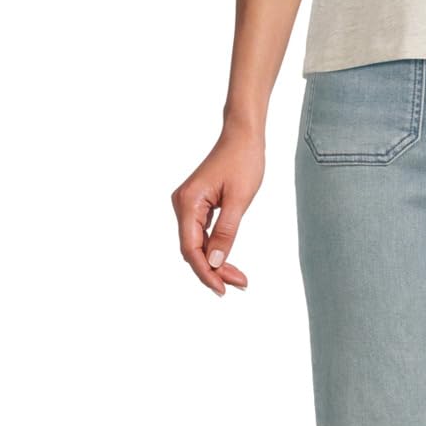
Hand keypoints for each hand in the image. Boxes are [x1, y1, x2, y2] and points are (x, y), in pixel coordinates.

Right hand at [173, 124, 262, 296]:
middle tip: (239, 284)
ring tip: (237, 278)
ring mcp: (187, 205)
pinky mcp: (197, 205)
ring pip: (197, 244)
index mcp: (188, 202)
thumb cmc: (243, 161)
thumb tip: (216, 262)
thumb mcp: (239, 200)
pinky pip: (201, 234)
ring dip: (215, 262)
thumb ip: (226, 231)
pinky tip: (228, 261)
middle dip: (213, 270)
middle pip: (192, 249)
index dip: (206, 272)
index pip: (191, 248)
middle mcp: (182, 204)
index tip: (223, 289)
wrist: (242, 136)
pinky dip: (215, 248)